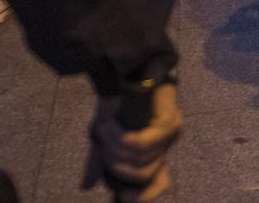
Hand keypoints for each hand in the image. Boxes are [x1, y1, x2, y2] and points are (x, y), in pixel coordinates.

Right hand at [89, 84, 182, 201]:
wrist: (125, 69)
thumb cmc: (117, 101)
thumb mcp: (105, 134)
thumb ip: (100, 159)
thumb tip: (87, 186)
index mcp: (154, 151)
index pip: (160, 183)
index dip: (144, 196)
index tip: (122, 196)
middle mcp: (166, 145)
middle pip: (145, 175)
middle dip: (117, 167)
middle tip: (103, 147)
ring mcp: (171, 133)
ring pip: (142, 160)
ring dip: (115, 149)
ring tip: (104, 130)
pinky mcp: (170, 120)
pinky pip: (144, 143)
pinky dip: (122, 139)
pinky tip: (111, 128)